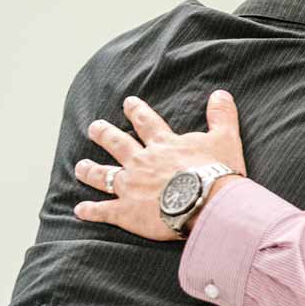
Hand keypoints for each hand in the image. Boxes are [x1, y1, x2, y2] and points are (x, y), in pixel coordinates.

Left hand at [74, 90, 245, 240]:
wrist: (206, 202)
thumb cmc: (217, 172)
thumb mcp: (225, 138)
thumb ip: (221, 115)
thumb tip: (221, 93)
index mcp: (164, 144)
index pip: (147, 123)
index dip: (137, 112)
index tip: (128, 103)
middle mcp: (142, 162)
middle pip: (118, 144)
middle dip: (104, 134)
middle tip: (94, 128)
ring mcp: (131, 186)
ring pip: (104, 175)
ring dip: (90, 170)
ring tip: (80, 167)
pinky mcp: (127, 211)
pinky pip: (104, 210)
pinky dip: (91, 210)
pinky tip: (79, 209)